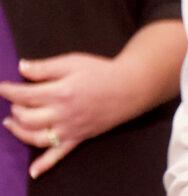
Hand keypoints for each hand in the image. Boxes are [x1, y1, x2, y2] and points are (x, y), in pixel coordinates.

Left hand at [0, 53, 133, 178]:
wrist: (130, 87)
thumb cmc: (102, 72)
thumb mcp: (74, 62)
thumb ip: (46, 67)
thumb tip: (21, 68)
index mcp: (61, 91)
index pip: (25, 94)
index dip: (8, 90)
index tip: (1, 86)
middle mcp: (62, 113)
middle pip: (26, 117)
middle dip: (15, 108)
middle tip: (15, 100)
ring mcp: (69, 129)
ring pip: (35, 137)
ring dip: (18, 132)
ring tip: (10, 123)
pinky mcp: (77, 138)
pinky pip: (58, 155)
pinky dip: (44, 165)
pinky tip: (33, 171)